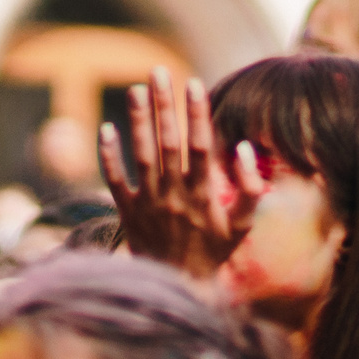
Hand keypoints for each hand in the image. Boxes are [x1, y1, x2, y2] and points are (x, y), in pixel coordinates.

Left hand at [99, 69, 269, 276]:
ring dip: (138, 121)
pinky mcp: (127, 212)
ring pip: (141, 156)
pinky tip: (106, 128)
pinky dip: (109, 156)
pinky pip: (114, 180)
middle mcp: (173, 195)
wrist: (177, 286)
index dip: (196, 114)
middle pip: (167, 142)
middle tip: (159, 71)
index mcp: (203, 195)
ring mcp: (148, 203)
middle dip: (164, 105)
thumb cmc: (214, 251)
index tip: (194, 83)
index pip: (199, 146)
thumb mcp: (242, 226)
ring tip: (134, 89)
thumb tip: (244, 149)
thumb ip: (251, 189)